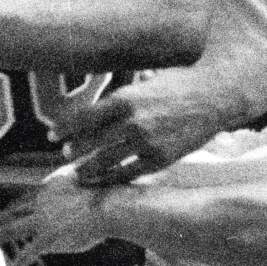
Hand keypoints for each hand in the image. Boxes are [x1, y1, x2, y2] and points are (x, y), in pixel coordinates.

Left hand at [0, 165, 108, 265]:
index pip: (26, 198)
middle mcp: (42, 201)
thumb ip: (80, 177)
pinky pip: (27, 255)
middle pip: (14, 210)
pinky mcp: (48, 237)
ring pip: (13, 229)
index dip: (13, 206)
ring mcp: (43, 219)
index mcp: (50, 186)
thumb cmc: (108, 188)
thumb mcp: (90, 175)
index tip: (3, 212)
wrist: (109, 204)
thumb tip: (78, 172)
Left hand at [54, 67, 245, 185]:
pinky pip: (129, 174)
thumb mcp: (146, 82)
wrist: (214, 96)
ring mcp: (146, 142)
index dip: (65, 128)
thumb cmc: (179, 83)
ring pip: (106, 162)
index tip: (52, 135)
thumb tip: (102, 104)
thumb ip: (124, 97)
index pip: (84, 117)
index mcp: (125, 98)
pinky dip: (113, 179)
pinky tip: (105, 182)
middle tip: (65, 155)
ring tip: (80, 173)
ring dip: (89, 169)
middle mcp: (132, 122)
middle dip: (74, 151)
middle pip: (91, 142)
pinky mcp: (160, 159)